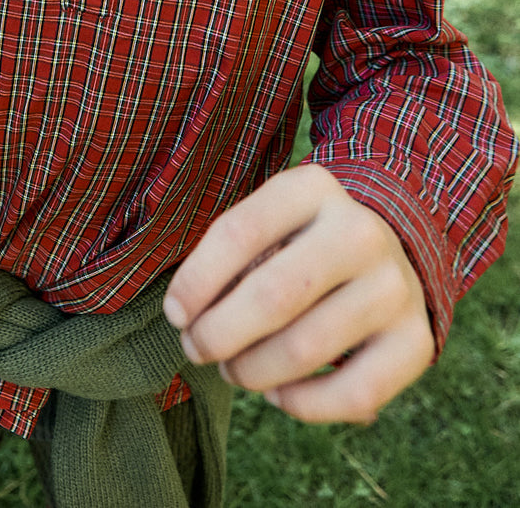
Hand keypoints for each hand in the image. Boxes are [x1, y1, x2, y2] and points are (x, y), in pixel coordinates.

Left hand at [163, 162, 434, 423]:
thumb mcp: (271, 220)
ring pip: (305, 350)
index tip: (175, 313)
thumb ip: (231, 256)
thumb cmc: (303, 241)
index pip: (240, 232)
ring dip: (252, 372)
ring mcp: (393, 286)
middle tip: (196, 349)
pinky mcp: (416, 339)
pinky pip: (351, 393)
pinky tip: (278, 392)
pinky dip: (302, 404)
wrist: (391, 247)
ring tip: (233, 369)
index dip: (197, 281)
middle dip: (219, 334)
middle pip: (273, 296)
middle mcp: (359, 232)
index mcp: (312, 188)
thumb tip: (187, 315)